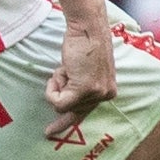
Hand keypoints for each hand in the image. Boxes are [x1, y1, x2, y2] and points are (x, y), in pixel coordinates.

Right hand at [45, 13, 117, 143]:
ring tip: (66, 67)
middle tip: (50, 124)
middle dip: (61, 98)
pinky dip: (52, 89)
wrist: (87, 27)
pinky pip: (58, 102)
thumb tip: (65, 104)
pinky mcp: (84, 90)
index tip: (52, 132)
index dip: (68, 122)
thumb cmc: (83, 43)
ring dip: (57, 85)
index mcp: (108, 90)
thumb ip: (81, 86)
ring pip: (63, 106)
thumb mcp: (85, 69)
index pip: (87, 111)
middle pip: (74, 111)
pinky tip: (61, 71)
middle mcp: (106, 94)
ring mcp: (96, 93)